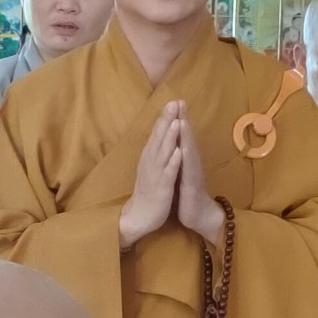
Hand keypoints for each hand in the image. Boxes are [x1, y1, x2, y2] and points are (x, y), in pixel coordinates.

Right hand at [119, 104, 184, 248]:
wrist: (139, 217)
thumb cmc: (148, 191)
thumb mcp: (151, 168)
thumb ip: (156, 152)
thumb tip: (160, 136)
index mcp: (150, 156)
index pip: (157, 133)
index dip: (165, 117)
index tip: (173, 101)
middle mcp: (151, 162)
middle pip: (159, 137)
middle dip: (167, 120)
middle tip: (174, 102)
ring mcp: (156, 174)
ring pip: (163, 152)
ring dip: (170, 136)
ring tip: (177, 121)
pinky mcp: (161, 187)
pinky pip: (168, 173)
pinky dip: (173, 162)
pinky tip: (178, 151)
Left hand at [174, 106, 224, 245]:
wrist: (200, 217)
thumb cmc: (189, 195)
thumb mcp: (182, 173)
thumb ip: (180, 158)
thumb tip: (176, 142)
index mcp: (186, 160)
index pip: (182, 136)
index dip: (178, 119)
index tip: (174, 101)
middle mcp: (191, 164)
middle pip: (187, 138)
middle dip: (183, 119)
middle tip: (180, 101)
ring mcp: (193, 174)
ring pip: (189, 152)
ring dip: (186, 136)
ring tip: (182, 119)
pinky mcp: (192, 186)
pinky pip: (189, 171)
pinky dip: (187, 159)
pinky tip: (185, 149)